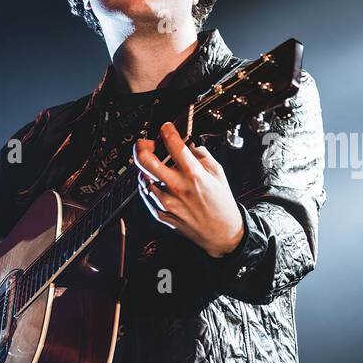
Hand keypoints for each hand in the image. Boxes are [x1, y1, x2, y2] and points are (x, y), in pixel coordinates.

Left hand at [133, 122, 245, 257]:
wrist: (222, 233)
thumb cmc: (221, 204)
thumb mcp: (218, 173)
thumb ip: (201, 155)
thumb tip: (188, 144)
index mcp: (194, 175)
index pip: (173, 144)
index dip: (166, 130)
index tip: (166, 128)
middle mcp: (177, 187)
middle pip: (145, 161)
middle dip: (141, 146)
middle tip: (145, 143)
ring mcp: (167, 202)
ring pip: (142, 177)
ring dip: (145, 167)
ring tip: (154, 165)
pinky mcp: (161, 214)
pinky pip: (146, 194)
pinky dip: (148, 184)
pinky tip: (156, 181)